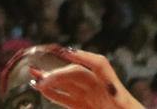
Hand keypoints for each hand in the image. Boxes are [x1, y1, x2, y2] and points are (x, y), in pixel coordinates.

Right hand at [29, 50, 143, 108]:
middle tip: (38, 75)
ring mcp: (95, 100)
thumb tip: (82, 76)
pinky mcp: (86, 108)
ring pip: (71, 85)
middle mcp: (104, 93)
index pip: (100, 66)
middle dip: (58, 72)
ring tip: (33, 75)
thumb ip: (112, 105)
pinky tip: (41, 89)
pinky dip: (55, 94)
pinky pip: (69, 99)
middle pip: (79, 73)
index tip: (66, 53)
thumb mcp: (123, 106)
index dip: (83, 56)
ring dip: (52, 79)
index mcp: (118, 96)